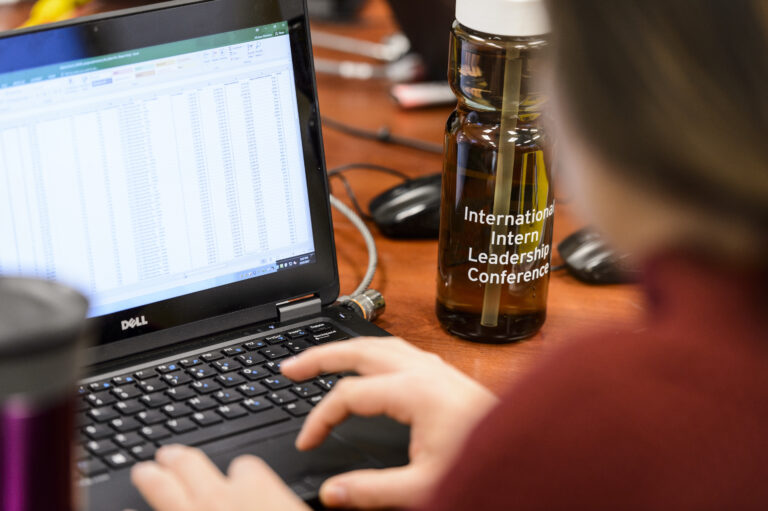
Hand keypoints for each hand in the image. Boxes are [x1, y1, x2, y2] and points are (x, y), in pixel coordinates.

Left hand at [129, 444, 309, 510]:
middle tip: (168, 456)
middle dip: (180, 459)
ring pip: (164, 487)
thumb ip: (288, 508)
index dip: (242, 474)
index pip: (245, 467)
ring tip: (144, 472)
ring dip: (152, 477)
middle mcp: (219, 498)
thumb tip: (288, 509)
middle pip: (193, 465)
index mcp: (258, 489)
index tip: (239, 478)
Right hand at [280, 337, 498, 508]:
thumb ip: (372, 490)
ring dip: (344, 348)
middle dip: (318, 356)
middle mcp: (421, 369)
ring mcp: (433, 366)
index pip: (348, 395)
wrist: (526, 446)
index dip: (319, 419)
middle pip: (357, 350)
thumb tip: (332, 492)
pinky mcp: (441, 370)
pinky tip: (367, 359)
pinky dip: (370, 350)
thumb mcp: (423, 484)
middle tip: (288, 367)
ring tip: (318, 357)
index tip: (307, 442)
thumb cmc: (483, 461)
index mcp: (412, 391)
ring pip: (377, 344)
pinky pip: (397, 348)